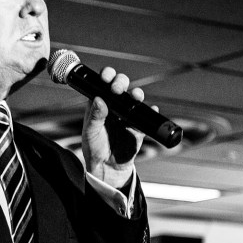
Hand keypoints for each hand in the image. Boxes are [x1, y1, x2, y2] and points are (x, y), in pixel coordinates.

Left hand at [81, 67, 147, 187]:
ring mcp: (127, 115)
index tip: (106, 77)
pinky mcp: (138, 127)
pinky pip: (146, 116)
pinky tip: (151, 109)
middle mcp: (114, 105)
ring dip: (137, 94)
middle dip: (121, 82)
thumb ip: (95, 116)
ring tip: (135, 96)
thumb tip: (99, 99)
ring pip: (135, 98)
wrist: (107, 167)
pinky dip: (151, 111)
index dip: (107, 76)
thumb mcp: (90, 132)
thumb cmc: (94, 148)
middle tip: (118, 89)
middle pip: (121, 86)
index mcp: (100, 103)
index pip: (104, 83)